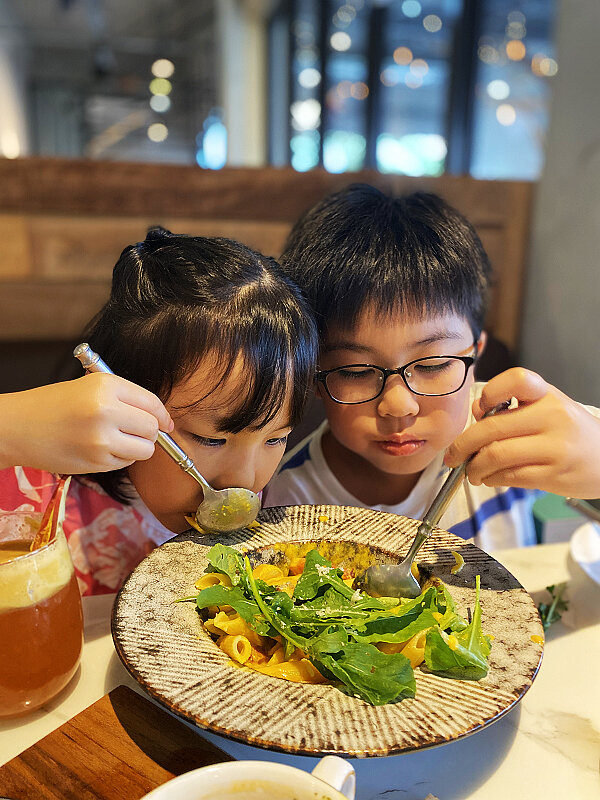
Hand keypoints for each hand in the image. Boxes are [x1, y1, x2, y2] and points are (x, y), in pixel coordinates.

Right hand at [0, 373, 173, 473]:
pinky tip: (102, 449)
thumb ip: (125, 398)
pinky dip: (121, 458)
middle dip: (149, 432)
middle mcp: (106, 411)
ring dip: (138, 447)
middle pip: (152, 428)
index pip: (152, 403)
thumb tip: (161, 417)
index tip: (166, 422)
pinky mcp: (96, 462)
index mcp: (106, 386)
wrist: (19, 427)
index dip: (163, 415)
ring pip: (145, 449)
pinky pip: (126, 462)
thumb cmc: (54, 405)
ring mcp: (101, 439)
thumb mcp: (89, 386)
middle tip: (135, 431)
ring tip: (118, 440)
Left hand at [444, 368, 599, 497]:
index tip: (480, 408)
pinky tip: (489, 478)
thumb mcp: (547, 407)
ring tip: (471, 471)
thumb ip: (512, 406)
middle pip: (492, 427)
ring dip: (474, 467)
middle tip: (453, 455)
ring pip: (496, 456)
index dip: (491, 392)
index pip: (516, 380)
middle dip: (463, 445)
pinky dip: (491, 479)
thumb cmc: (570, 431)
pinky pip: (509, 476)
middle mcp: (552, 417)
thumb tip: (476, 410)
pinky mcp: (553, 474)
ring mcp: (554, 447)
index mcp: (547, 395)